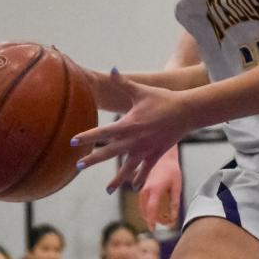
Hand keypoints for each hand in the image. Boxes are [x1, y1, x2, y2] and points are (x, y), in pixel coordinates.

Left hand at [71, 70, 191, 195]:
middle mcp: (135, 140)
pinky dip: (139, 178)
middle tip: (78, 166)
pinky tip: (133, 187)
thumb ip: (124, 82)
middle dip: (93, 160)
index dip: (87, 137)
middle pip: (110, 152)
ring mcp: (145, 150)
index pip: (103, 132)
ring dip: (117, 179)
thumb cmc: (162, 99)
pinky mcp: (156, 155)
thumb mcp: (141, 90)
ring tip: (107, 190)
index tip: (73, 142)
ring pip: (128, 167)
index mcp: (128, 124)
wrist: (186, 112)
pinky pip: (145, 170)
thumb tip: (112, 69)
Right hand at [140, 144, 183, 227]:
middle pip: (144, 209)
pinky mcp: (142, 186)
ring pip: (140, 206)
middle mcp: (146, 189)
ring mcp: (142, 187)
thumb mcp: (177, 187)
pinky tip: (152, 211)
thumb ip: (174, 203)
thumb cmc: (172, 171)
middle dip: (149, 220)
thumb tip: (173, 218)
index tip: (153, 229)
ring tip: (154, 221)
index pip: (151, 209)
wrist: (164, 157)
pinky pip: (141, 201)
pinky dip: (145, 208)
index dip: (151, 221)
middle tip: (155, 228)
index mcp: (155, 189)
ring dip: (146, 214)